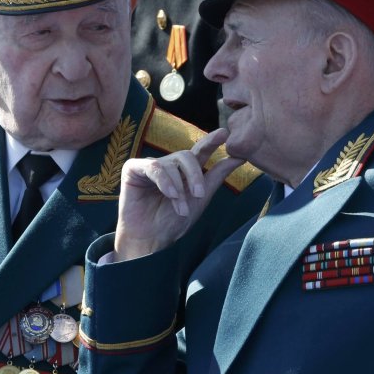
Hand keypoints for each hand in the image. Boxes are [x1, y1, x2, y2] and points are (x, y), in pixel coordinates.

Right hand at [113, 129, 242, 260]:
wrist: (149, 240)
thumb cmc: (172, 222)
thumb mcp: (199, 198)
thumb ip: (216, 176)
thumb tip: (240, 157)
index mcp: (184, 171)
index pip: (199, 151)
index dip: (211, 141)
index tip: (224, 133)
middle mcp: (167, 165)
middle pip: (186, 156)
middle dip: (195, 175)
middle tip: (199, 195)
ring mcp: (150, 166)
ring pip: (171, 164)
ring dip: (178, 188)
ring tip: (180, 209)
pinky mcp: (133, 169)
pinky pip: (153, 168)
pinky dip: (164, 182)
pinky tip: (169, 195)